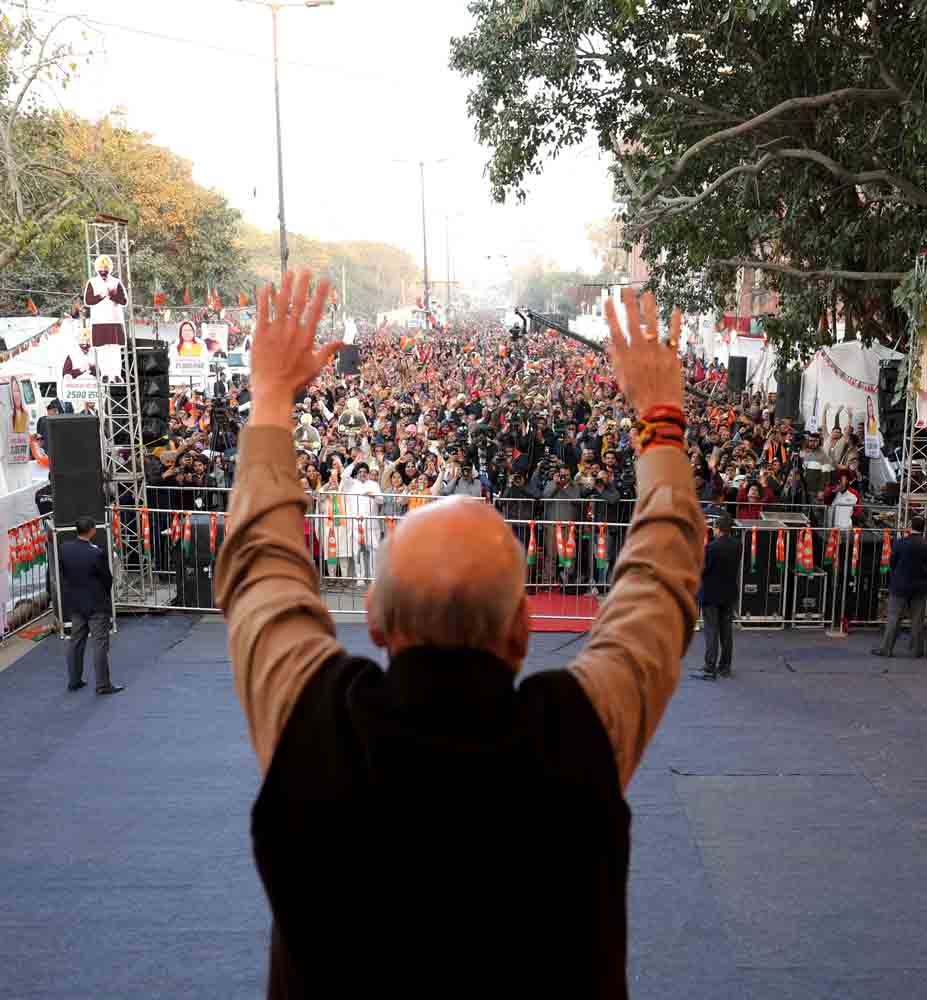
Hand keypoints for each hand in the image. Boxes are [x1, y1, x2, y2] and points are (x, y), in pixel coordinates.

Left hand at [251, 271, 341, 425]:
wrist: (273, 390)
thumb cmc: (296, 381)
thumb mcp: (316, 366)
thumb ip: (328, 351)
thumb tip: (342, 341)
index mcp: (307, 337)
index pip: (316, 310)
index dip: (321, 293)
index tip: (325, 280)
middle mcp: (292, 331)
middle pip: (298, 302)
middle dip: (303, 284)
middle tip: (306, 270)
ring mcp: (275, 331)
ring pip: (281, 304)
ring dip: (285, 286)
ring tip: (288, 272)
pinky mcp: (260, 335)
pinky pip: (262, 312)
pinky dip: (264, 299)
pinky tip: (266, 287)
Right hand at [605, 290, 682, 413]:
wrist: (659, 408)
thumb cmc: (638, 396)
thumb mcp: (622, 379)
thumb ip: (617, 360)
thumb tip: (610, 343)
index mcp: (626, 357)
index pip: (615, 331)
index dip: (611, 315)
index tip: (608, 300)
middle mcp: (640, 351)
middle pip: (633, 323)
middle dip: (629, 304)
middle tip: (626, 288)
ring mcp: (656, 352)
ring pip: (653, 325)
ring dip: (650, 308)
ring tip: (648, 293)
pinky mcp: (671, 356)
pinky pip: (674, 336)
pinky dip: (676, 322)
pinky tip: (676, 309)